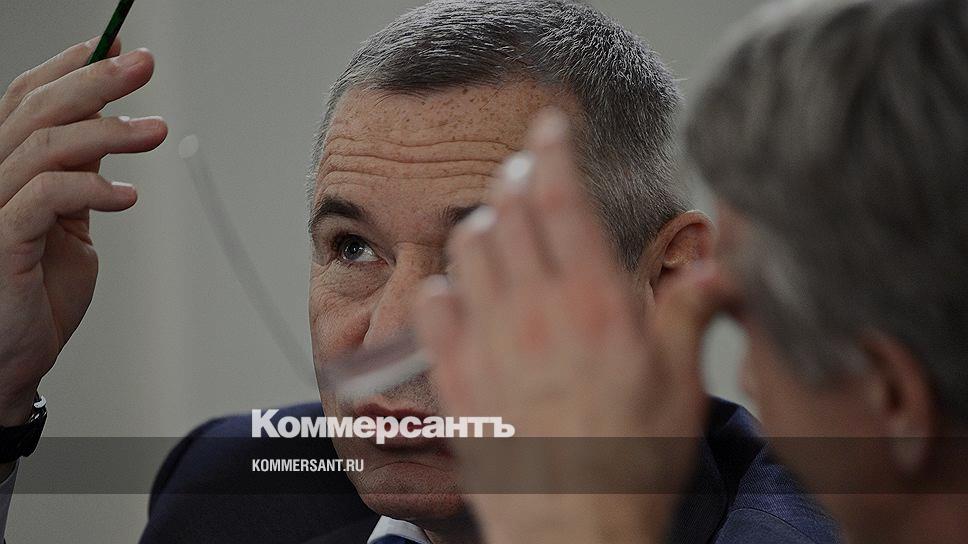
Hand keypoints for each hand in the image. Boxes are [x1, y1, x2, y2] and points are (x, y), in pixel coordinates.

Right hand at [0, 37, 166, 425]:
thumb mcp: (68, 225)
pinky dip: (91, 189)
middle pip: (37, 110)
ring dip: (107, 132)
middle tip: (144, 65)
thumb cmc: (36, 295)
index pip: (29, 99)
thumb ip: (80, 180)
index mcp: (7, 170)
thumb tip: (110, 133)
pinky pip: (44, 196)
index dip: (70, 67)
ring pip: (44, 146)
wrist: (11, 360)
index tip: (117, 45)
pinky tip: (128, 196)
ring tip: (156, 130)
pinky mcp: (1, 242)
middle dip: (95, 81)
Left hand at [414, 111, 728, 543]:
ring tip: (497, 231)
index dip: (551, 150)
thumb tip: (721, 269)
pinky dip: (443, 287)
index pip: (562, 199)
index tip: (547, 126)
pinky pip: (432, 307)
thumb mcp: (682, 385)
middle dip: (513, 180)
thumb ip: (691, 313)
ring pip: (466, 250)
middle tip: (524, 177)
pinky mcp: (457, 377)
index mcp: (596, 303)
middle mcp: (536, 310)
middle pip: (507, 212)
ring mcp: (489, 342)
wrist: (573, 527)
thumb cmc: (632, 461)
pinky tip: (460, 294)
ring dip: (480, 228)